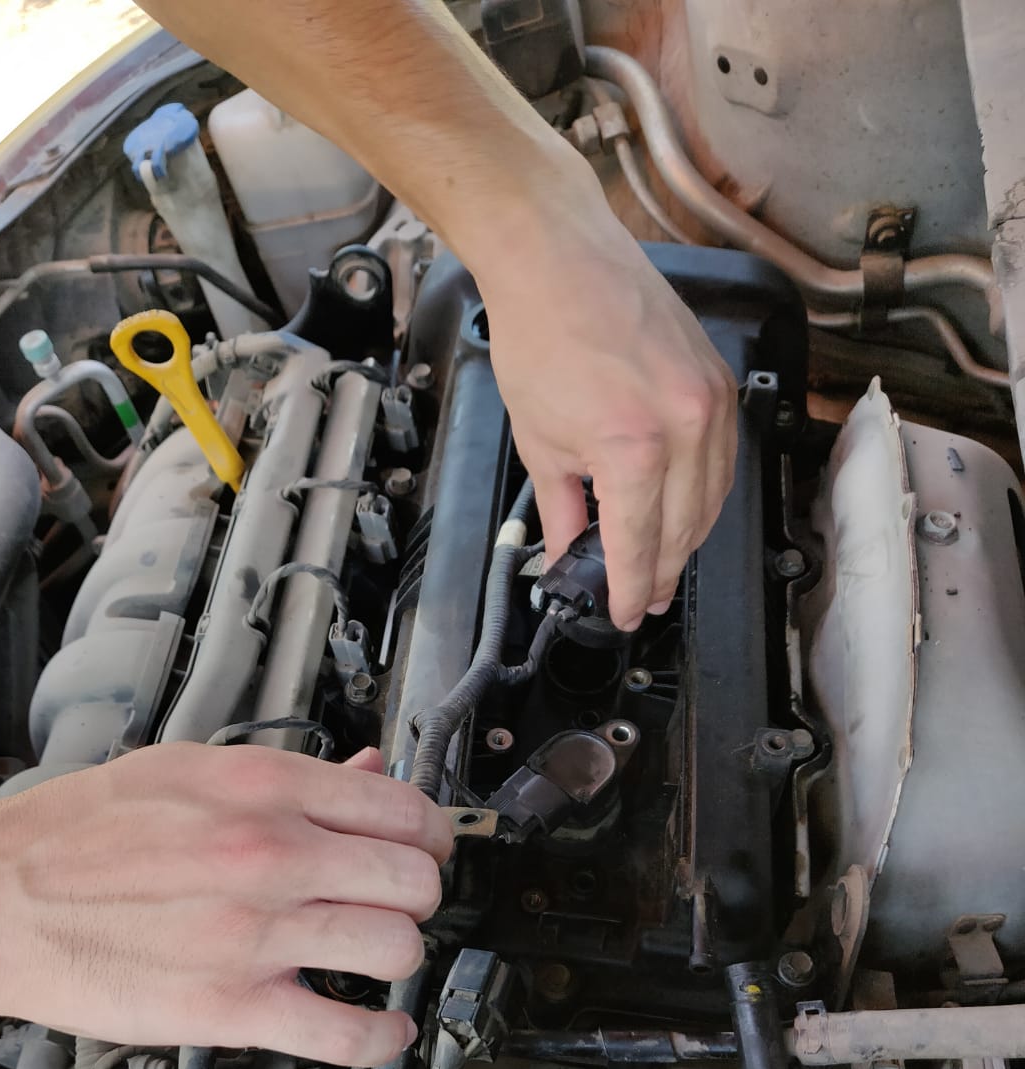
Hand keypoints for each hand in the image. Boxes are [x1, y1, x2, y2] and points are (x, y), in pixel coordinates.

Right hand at [0, 745, 451, 1065]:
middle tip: (394, 905)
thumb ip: (288, 778)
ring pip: (397, 949)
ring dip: (397, 959)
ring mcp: (255, 933)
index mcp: (261, 786)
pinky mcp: (232, 1008)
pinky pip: (349, 1034)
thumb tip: (369, 773)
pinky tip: (377, 1029)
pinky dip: (382, 1038)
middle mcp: (269, 853)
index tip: (419, 851)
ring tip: (374, 961)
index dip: (425, 836)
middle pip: (414, 880)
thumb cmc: (77, 835)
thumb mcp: (187, 772)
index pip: (403, 809)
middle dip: (416, 896)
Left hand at [472, 157, 736, 628]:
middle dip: (661, 572)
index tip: (625, 615)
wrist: (558, 257)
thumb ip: (563, 509)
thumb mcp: (539, 442)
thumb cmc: (540, 336)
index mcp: (633, 451)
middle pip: (685, 531)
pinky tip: (686, 508)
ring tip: (664, 563)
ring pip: (713, 500)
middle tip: (643, 598)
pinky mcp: (720, 381)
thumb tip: (570, 553)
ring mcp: (711, 402)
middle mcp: (685, 428)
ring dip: (689, 538)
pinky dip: (706, 491)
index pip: (640, 547)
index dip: (631, 592)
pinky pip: (724, 458)